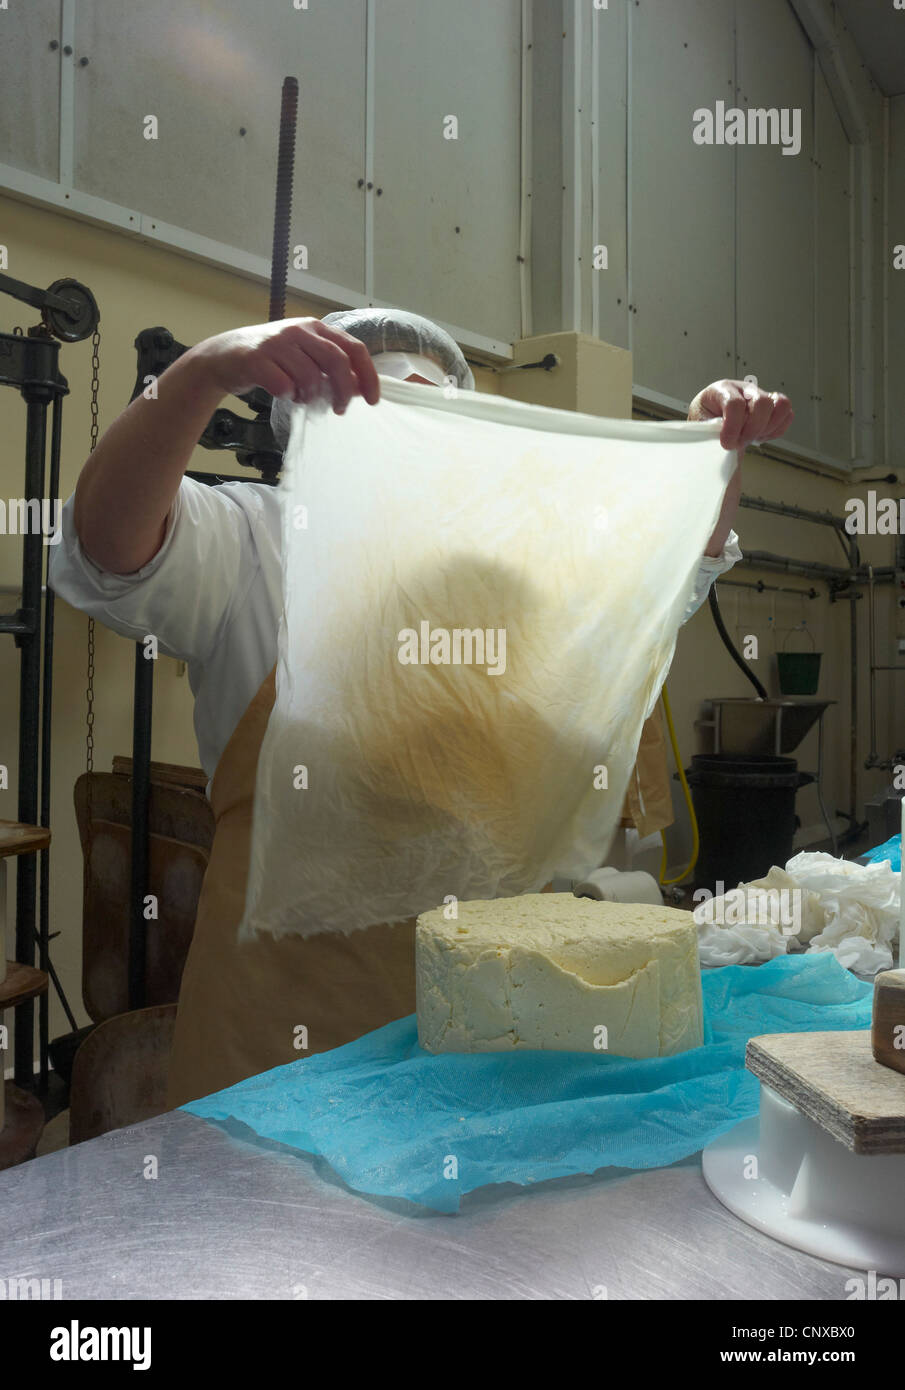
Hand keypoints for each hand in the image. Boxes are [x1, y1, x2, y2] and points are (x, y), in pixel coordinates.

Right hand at [189, 317, 380, 415]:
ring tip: (302, 399)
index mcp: (315, 327)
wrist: (223, 356)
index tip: (373, 400)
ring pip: (310, 376)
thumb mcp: (304, 355)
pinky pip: (283, 386)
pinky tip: (284, 394)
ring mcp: (276, 343)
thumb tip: (359, 386)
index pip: (354, 348)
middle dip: (344, 391)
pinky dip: (288, 396)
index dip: (368, 376)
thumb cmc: (270, 359)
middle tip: (340, 409)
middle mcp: (298, 330)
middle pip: (337, 362)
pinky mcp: (256, 359)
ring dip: (311, 396)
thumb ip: (330, 366)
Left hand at [688, 379, 792, 451]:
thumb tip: (729, 439)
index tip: (726, 443)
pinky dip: (777, 430)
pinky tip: (760, 436)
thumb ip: (712, 431)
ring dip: (768, 428)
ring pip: (781, 405)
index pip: (735, 403)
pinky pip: (787, 415)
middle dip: (753, 429)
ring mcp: (760, 396)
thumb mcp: (700, 426)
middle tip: (740, 443)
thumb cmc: (704, 423)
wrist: (710, 422)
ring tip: (752, 438)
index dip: (732, 427)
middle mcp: (744, 389)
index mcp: (722, 389)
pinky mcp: (772, 406)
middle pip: (762, 402)